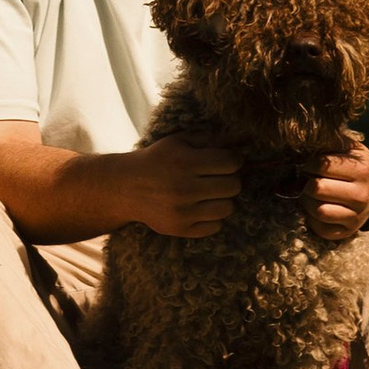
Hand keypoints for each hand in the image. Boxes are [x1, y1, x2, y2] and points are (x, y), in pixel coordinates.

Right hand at [122, 133, 241, 237]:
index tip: (228, 160)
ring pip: (227, 208)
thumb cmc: (158, 159)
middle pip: (233, 186)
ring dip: (223, 199)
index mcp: (185, 161)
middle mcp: (184, 188)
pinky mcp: (180, 229)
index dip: (234, 160)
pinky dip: (212, 217)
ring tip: (211, 193)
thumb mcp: (179, 141)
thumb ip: (209, 138)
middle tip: (219, 176)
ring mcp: (182, 211)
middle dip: (230, 179)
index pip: (231, 162)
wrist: (127, 187)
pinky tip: (202, 207)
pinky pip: (215, 227)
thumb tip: (241, 140)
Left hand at [310, 144, 368, 242]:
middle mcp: (361, 195)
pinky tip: (316, 207)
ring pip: (319, 211)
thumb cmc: (358, 165)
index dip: (307, 163)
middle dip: (305, 182)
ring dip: (307, 201)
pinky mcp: (349, 231)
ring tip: (308, 193)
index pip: (322, 165)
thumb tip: (305, 138)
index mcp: (361, 170)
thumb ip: (332, 142)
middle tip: (304, 179)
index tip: (305, 164)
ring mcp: (357, 216)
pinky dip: (313, 220)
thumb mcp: (351, 148)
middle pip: (318, 189)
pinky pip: (322, 230)